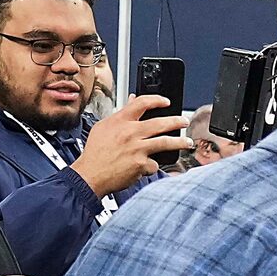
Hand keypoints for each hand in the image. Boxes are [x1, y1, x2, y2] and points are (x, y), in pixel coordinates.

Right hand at [69, 96, 187, 196]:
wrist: (89, 175)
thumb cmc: (95, 153)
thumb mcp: (103, 127)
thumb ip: (121, 114)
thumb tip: (132, 100)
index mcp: (120, 120)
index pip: (143, 102)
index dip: (158, 100)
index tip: (166, 102)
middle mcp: (130, 132)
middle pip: (161, 122)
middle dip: (177, 121)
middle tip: (184, 121)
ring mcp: (137, 149)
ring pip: (165, 142)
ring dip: (180, 142)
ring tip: (187, 143)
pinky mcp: (140, 165)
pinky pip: (154, 164)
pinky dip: (152, 166)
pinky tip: (145, 168)